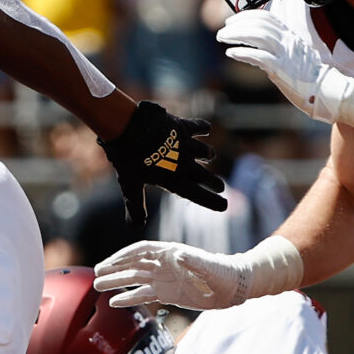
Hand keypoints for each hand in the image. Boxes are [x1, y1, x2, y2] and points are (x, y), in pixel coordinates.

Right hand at [93, 240, 246, 309]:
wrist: (232, 286)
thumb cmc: (222, 271)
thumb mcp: (208, 265)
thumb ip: (193, 260)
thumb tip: (177, 254)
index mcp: (169, 253)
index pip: (140, 251)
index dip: (123, 255)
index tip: (109, 262)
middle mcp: (161, 264)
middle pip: (132, 265)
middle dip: (113, 268)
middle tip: (96, 273)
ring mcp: (162, 279)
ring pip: (134, 280)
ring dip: (116, 282)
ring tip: (98, 286)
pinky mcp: (166, 294)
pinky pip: (143, 295)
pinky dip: (128, 298)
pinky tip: (114, 303)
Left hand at [98, 101, 226, 226]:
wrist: (129, 128)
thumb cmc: (128, 159)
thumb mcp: (130, 185)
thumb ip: (135, 207)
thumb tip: (135, 226)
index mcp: (173, 179)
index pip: (197, 195)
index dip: (211, 201)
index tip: (224, 206)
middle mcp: (184, 163)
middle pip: (205, 175)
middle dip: (214, 182)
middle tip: (220, 186)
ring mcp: (185, 144)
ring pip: (205, 152)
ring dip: (208, 155)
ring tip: (209, 156)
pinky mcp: (182, 127)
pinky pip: (199, 128)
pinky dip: (204, 128)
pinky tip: (206, 129)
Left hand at [217, 10, 353, 123]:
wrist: (325, 89)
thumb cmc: (305, 74)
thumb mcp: (290, 53)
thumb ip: (273, 47)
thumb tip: (249, 46)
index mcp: (289, 35)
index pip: (265, 17)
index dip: (245, 17)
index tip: (231, 22)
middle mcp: (288, 40)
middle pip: (258, 24)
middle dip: (236, 26)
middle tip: (221, 32)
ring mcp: (285, 53)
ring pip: (257, 35)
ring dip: (236, 35)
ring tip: (222, 39)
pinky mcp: (282, 68)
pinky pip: (259, 56)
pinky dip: (243, 52)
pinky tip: (231, 53)